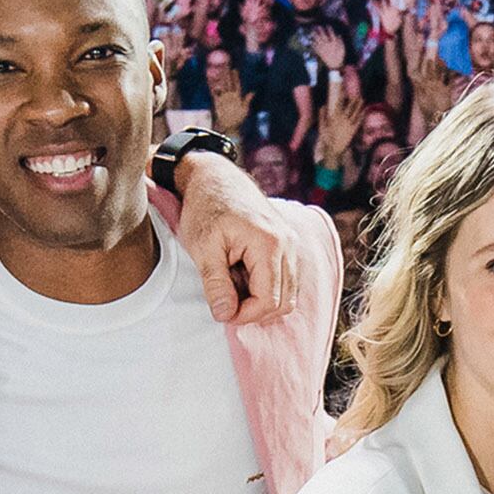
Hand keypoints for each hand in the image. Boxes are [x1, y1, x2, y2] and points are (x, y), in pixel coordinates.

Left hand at [172, 148, 296, 323]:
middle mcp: (288, 244)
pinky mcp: (288, 244)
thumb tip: (225, 315)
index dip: (245, 315)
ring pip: (288, 294)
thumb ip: (215, 284)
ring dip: (260, 299)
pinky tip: (242, 275)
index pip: (269, 300)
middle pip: (285, 302)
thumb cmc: (206, 207)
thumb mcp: (202, 248)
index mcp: (269, 244)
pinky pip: (285, 280)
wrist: (214, 177)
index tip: (222, 310)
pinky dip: (266, 286)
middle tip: (225, 301)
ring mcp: (291, 243)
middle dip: (255, 310)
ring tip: (232, 284)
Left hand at [305, 22, 349, 73]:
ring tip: (312, 32)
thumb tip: (339, 35)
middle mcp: (328, 45)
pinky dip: (313, 44)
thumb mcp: (342, 48)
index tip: (328, 25)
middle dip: (320, 31)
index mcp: (334, 43)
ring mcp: (323, 49)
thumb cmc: (340, 56)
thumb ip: (340, 41)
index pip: (331, 34)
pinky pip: (315, 48)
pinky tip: (311, 41)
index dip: (329, 29)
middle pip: (323, 36)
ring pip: (318, 41)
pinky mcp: (320, 53)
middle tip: (317, 26)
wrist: (335, 65)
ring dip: (314, 36)